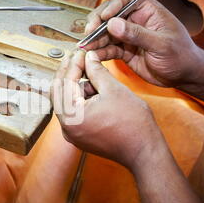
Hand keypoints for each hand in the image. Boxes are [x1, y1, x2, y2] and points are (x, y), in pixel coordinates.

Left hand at [51, 50, 164, 170]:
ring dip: (76, 86)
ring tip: (92, 73)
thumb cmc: (133, 125)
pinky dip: (81, 99)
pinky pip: (74, 113)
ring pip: (66, 102)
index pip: (64, 82)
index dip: (73, 63)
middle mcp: (67, 127)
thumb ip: (96, 71)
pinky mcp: (80, 136)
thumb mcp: (113, 89)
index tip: (80, 52)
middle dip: (69, 73)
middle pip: (59, 92)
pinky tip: (94, 89)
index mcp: (71, 116)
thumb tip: (88, 58)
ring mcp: (73, 134)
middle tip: (79, 58)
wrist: (144, 151)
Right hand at [84, 0, 201, 87]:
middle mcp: (135, 20)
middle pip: (110, 14)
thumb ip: (137, 34)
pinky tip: (93, 56)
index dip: (114, 3)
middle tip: (90, 33)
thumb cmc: (182, 56)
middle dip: (98, 22)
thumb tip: (114, 24)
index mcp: (148, 10)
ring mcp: (128, 35)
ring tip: (86, 47)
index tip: (107, 16)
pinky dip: (99, 52)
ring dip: (95, 39)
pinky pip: (108, 49)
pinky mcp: (124, 50)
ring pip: (105, 32)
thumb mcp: (162, 44)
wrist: (184, 75)